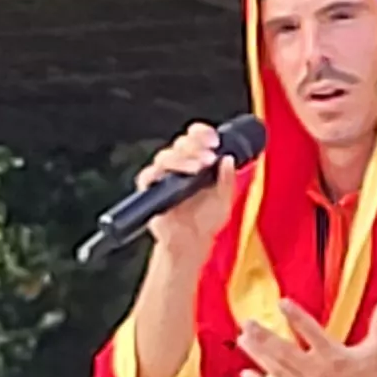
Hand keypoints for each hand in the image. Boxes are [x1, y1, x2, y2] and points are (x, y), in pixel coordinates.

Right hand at [136, 122, 237, 253]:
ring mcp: (163, 175)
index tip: (215, 141)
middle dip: (196, 145)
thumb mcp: (224, 200)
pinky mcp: (150, 189)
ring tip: (198, 168)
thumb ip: (226, 180)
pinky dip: (159, 173)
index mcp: (197, 160)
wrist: (191, 243)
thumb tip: (228, 158)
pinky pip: (148, 175)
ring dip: (182, 159)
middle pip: (181, 143)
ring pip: (165, 156)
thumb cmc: (206, 220)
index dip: (203, 134)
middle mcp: (179, 164)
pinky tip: (173, 178)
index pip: (196, 138)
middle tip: (209, 157)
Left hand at [236, 295, 376, 376]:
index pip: (313, 332)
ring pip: (277, 371)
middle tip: (247, 323)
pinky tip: (246, 374)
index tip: (282, 302)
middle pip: (286, 352)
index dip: (297, 317)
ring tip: (242, 339)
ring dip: (257, 355)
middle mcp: (319, 373)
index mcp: (336, 355)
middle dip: (264, 337)